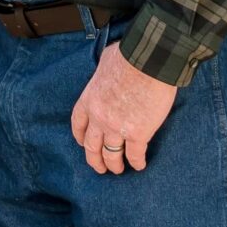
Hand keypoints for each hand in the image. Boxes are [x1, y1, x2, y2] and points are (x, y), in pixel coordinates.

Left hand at [70, 44, 177, 174]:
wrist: (148, 61)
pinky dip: (137, 162)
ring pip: (111, 155)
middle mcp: (99, 118)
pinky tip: (139, 166)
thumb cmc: (129, 55)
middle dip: (94, 159)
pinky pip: (134, 154)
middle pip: (91, 146)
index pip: (79, 124)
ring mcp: (117, 128)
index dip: (80, 136)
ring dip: (113, 165)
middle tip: (98, 167)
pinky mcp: (138, 134)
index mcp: (89, 100)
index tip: (83, 143)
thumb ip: (104, 70)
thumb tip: (109, 67)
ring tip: (117, 170)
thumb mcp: (106, 60)